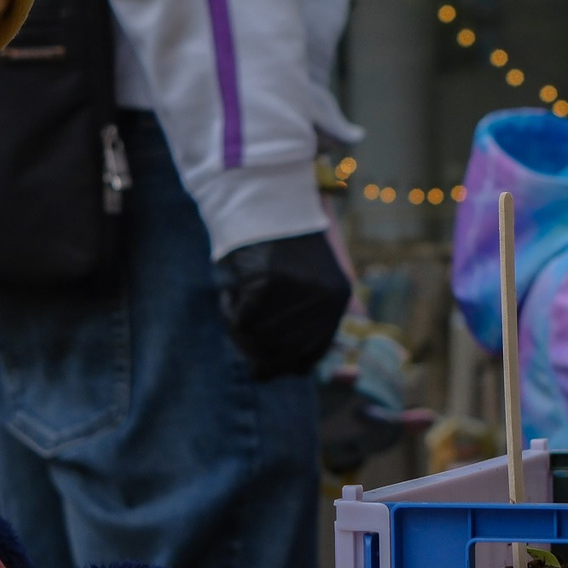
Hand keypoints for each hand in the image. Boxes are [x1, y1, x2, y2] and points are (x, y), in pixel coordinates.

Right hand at [214, 232, 349, 379]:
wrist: (264, 198)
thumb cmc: (279, 241)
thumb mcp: (307, 281)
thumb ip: (305, 321)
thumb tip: (298, 369)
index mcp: (339, 300)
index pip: (308, 359)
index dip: (278, 365)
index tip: (258, 359)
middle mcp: (325, 301)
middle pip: (280, 356)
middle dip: (252, 349)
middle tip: (237, 329)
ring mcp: (299, 293)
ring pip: (257, 341)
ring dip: (238, 328)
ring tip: (235, 301)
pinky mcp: (270, 283)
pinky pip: (240, 320)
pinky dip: (229, 310)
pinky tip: (229, 291)